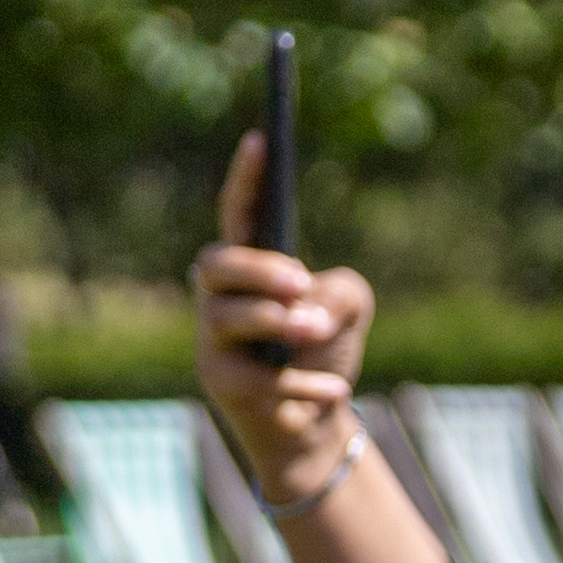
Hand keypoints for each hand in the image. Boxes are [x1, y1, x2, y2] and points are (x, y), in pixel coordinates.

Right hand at [190, 133, 377, 511]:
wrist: (314, 424)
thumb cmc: (324, 349)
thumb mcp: (349, 308)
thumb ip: (341, 290)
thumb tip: (314, 305)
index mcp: (250, 267)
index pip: (238, 214)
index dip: (247, 179)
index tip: (262, 139)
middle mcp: (220, 297)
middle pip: (215, 265)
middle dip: (257, 270)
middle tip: (300, 281)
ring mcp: (214, 341)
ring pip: (226, 318)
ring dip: (277, 322)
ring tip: (316, 329)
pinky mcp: (222, 385)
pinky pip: (257, 379)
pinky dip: (304, 381)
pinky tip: (336, 389)